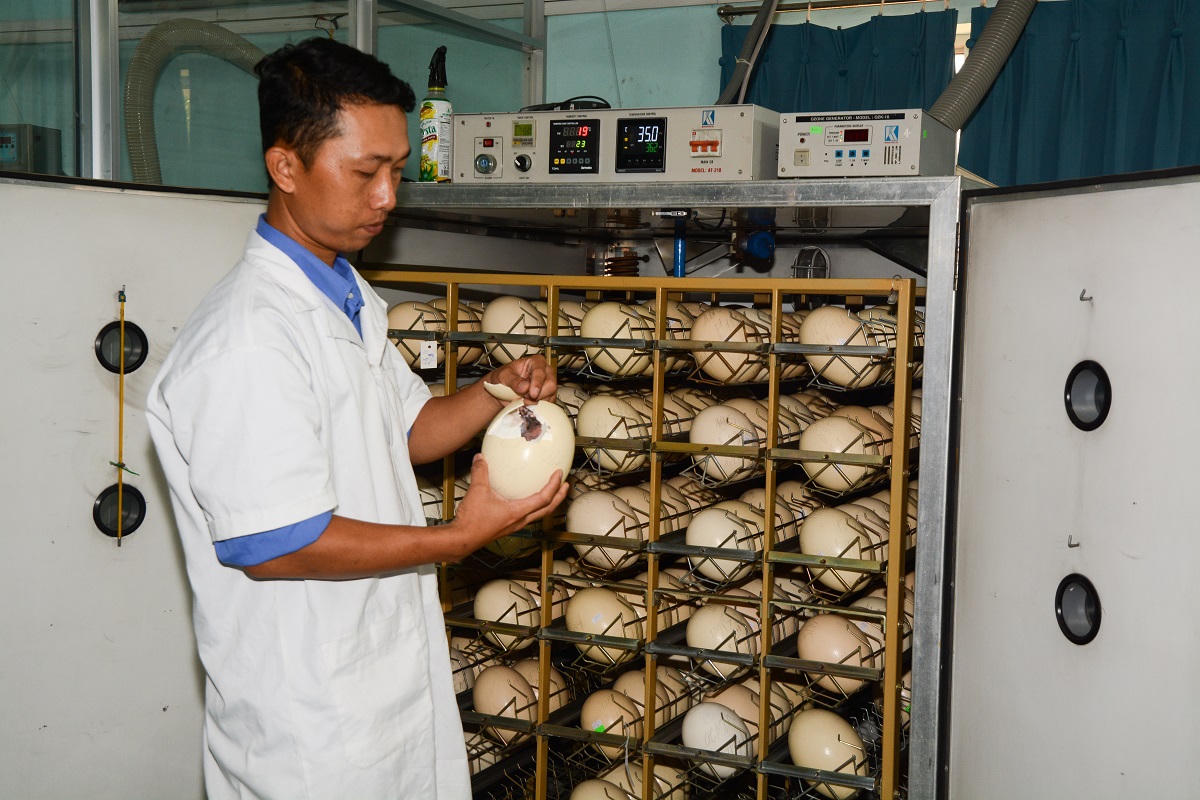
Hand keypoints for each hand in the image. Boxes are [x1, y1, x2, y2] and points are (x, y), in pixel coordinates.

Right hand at [448, 454, 567, 557]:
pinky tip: (526, 500)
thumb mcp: (477, 491)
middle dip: (559, 497)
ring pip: (539, 514)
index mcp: (517, 512)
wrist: (462, 539)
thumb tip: (481, 459)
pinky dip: (534, 507)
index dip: (554, 485)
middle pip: (547, 509)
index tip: (559, 475)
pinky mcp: (508, 526)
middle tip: (566, 486)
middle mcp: (520, 520)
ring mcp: (515, 525)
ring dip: (549, 503)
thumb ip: (481, 472)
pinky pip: (527, 516)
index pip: (544, 498)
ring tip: (552, 493)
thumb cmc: (472, 522)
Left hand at [487, 355, 556, 405]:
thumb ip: (513, 381)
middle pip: (550, 386)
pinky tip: (528, 405)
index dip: (537, 384)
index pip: (541, 372)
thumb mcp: (504, 376)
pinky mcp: (547, 397)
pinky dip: (537, 408)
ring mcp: (547, 386)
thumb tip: (525, 387)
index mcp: (536, 362)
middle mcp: (545, 372)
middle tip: (524, 398)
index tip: (532, 394)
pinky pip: (547, 405)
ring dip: (536, 403)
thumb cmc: (504, 378)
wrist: (502, 390)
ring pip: (550, 397)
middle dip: (537, 395)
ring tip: (523, 401)